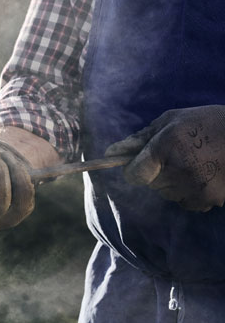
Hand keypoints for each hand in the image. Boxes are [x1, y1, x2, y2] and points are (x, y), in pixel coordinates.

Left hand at [105, 105, 224, 211]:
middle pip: (151, 184)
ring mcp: (195, 187)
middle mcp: (179, 170)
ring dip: (174, 184)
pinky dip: (191, 193)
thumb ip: (140, 138)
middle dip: (157, 173)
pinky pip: (187, 202)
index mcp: (166, 146)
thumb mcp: (171, 120)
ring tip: (195, 164)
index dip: (134, 170)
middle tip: (178, 157)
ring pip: (168, 194)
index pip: (134, 174)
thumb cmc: (206, 123)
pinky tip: (205, 175)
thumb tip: (112, 152)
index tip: (141, 164)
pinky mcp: (209, 199)